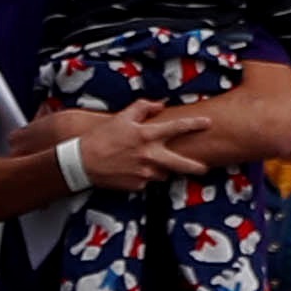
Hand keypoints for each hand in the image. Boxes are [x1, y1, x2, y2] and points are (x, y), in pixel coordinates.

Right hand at [65, 103, 201, 189]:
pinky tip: (131, 169)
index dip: (195, 125)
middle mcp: (149, 156)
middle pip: (181, 164)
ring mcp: (144, 173)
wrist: (82, 162)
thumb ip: (143, 108)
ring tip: (147, 162)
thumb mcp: (122, 117)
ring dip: (161, 168)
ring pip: (163, 173)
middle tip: (205, 168)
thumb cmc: (101, 137)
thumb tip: (160, 104)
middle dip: (195, 167)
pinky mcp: (137, 186)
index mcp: (146, 136)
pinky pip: (147, 181)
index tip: (208, 123)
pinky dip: (144, 175)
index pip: (176, 128)